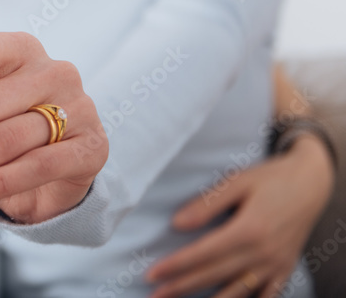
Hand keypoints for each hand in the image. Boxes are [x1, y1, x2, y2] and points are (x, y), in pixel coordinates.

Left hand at [147, 135, 334, 297]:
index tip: (152, 274)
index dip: (176, 266)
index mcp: (249, 230)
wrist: (311, 183)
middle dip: (181, 286)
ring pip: (237, 290)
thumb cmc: (270, 179)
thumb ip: (206, 204)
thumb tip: (177, 223)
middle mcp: (263, 253)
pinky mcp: (285, 269)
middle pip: (214, 275)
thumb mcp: (236, 182)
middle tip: (156, 294)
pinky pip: (267, 295)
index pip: (203, 254)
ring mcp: (276, 265)